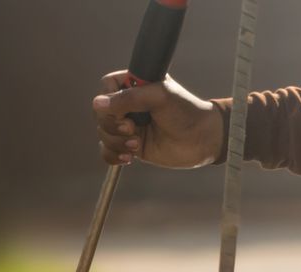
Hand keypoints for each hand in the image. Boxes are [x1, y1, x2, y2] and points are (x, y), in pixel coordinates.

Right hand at [93, 72, 223, 168]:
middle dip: (113, 125)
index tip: (125, 111)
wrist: (202, 139)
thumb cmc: (186, 111)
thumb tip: (98, 103)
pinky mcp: (130, 146)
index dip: (109, 100)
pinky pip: (108, 152)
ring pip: (103, 133)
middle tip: (133, 129)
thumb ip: (128, 98)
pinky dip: (113, 156)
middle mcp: (129, 105)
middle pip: (101, 113)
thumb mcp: (158, 97)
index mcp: (135, 84)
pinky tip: (129, 157)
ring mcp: (129, 126)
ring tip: (137, 145)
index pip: (106, 86)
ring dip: (116, 142)